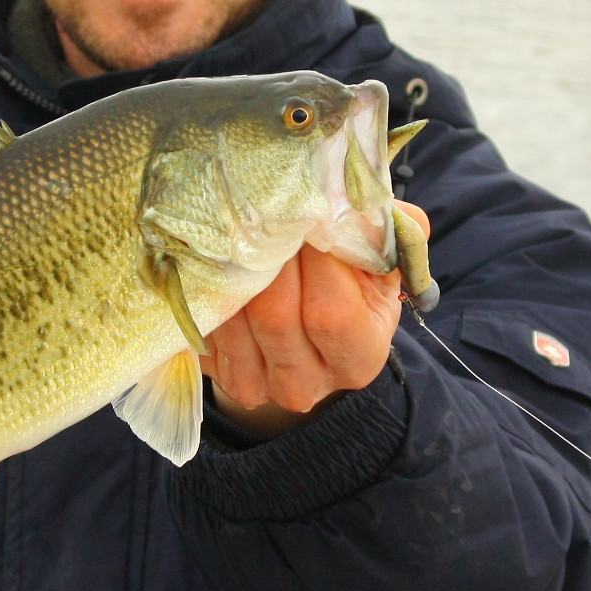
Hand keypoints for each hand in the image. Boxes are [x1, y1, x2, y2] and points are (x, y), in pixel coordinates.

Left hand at [200, 202, 430, 437]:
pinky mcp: (217, 373)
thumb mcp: (379, 266)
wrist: (306, 333)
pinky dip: (209, 283)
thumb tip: (366, 205)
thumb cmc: (349, 288)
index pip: (331, 311)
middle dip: (269, 254)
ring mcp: (258, 385)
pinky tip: (220, 257)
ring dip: (233, 263)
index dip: (315, 259)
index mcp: (360, 359)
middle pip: (275, 313)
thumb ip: (386, 236)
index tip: (306, 215)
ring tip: (242, 226)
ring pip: (233, 314)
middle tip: (267, 211)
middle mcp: (307, 384)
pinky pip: (205, 320)